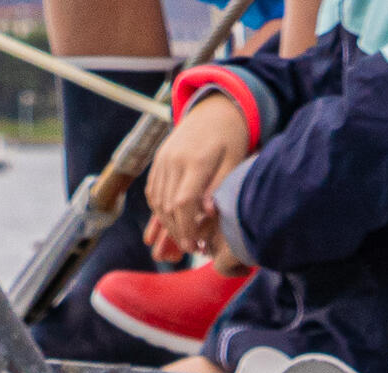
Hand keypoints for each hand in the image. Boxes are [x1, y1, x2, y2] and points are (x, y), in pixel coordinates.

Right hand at [144, 94, 250, 264]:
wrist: (213, 109)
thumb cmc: (231, 137)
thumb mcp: (234, 160)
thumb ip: (220, 186)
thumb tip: (208, 214)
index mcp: (195, 160)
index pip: (183, 203)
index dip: (187, 229)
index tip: (195, 246)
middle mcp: (173, 160)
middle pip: (168, 206)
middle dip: (178, 232)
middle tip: (192, 248)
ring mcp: (162, 160)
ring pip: (157, 202)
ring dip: (168, 225)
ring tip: (184, 238)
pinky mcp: (157, 161)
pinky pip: (152, 192)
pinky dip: (159, 211)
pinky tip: (172, 221)